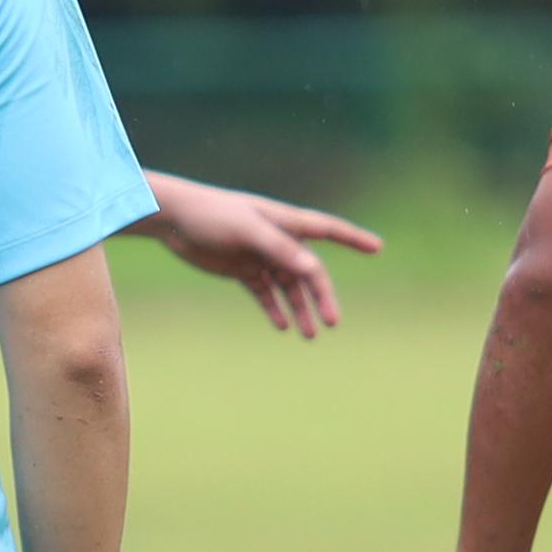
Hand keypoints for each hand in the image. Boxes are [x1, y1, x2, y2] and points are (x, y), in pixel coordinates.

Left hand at [137, 173, 382, 337]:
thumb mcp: (248, 231)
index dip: (353, 238)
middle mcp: (277, 239)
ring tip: (307, 335)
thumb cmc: (212, 215)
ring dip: (299, 308)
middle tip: (332, 322)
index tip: (378, 247)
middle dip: (322, 296)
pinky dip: (274, 308)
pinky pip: (264, 292)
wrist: (174, 219)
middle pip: (309, 270)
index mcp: (284, 222)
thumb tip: (313, 268)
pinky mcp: (241, 269)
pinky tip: (282, 326)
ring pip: (288, 286)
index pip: (327, 230)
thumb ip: (281, 249)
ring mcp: (260, 255)